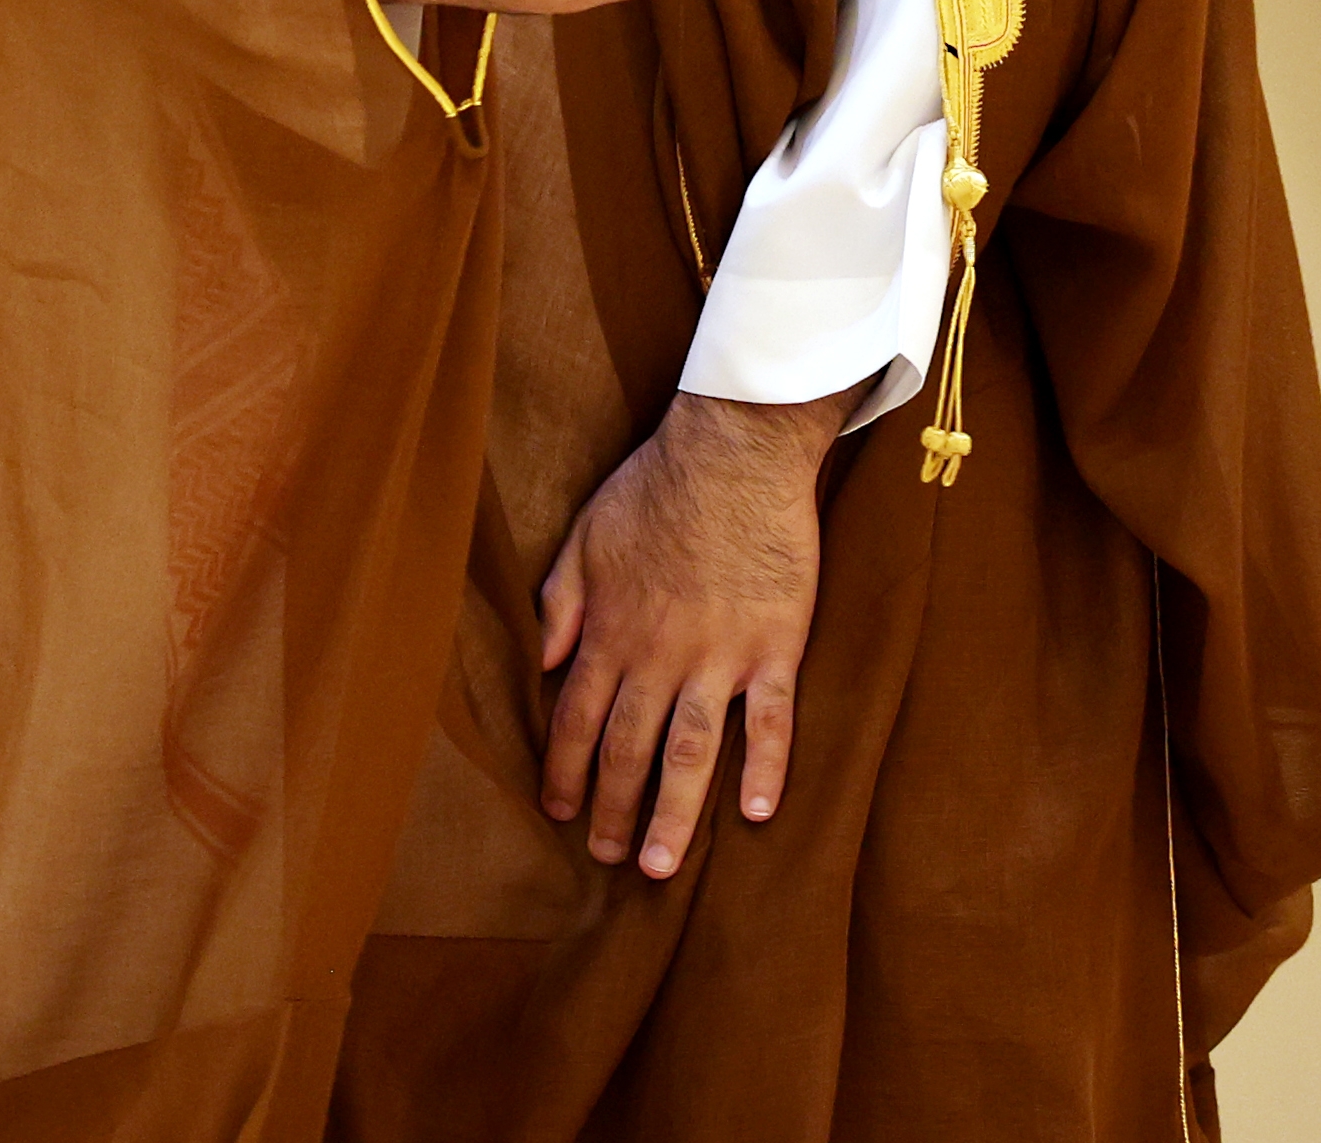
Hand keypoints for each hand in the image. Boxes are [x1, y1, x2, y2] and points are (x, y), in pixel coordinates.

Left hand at [536, 387, 854, 878]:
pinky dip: (766, 768)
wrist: (731, 454)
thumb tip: (544, 662)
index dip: (563, 770)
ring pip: (691, 752)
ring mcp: (720, 656)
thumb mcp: (582, 540)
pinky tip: (759, 814)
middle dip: (614, 809)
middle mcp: (658, 655)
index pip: (575, 718)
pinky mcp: (776, 647)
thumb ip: (560, 604)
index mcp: (608, 632)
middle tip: (609, 859)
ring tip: (662, 867)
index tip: (558, 812)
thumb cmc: (652, 492)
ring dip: (674, 814)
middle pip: (628, 749)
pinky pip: (772, 721)